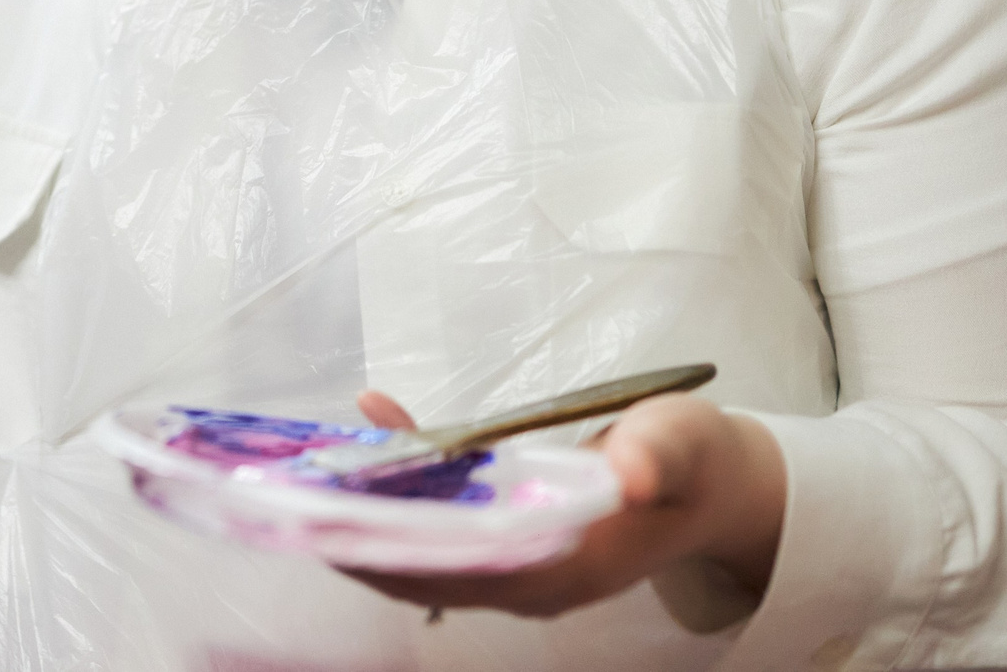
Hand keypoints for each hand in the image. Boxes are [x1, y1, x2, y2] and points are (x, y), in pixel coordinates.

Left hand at [340, 390, 785, 619]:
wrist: (711, 485)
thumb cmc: (692, 461)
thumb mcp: (684, 446)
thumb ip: (657, 458)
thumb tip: (631, 474)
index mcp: (568, 566)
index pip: (461, 573)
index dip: (395, 555)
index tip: (334, 526)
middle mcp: (531, 579)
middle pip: (425, 573)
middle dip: (359, 538)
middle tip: (296, 492)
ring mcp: (517, 566)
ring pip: (425, 555)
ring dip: (371, 518)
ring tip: (315, 468)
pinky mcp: (509, 542)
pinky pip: (440, 527)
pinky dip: (403, 491)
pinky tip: (379, 426)